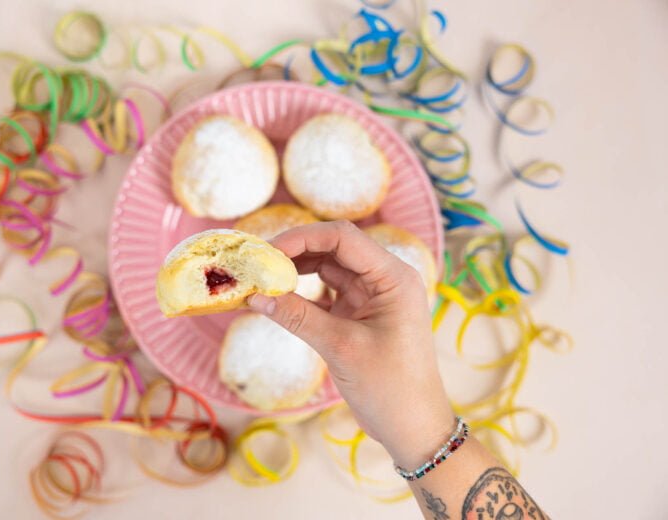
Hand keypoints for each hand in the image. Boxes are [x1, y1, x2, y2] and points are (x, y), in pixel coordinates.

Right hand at [248, 220, 454, 466]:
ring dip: (295, 271)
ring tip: (262, 279)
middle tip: (256, 264)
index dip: (302, 237)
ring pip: (328, 268)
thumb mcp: (341, 347)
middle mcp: (384, 279)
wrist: (413, 427)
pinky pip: (326, 293)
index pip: (343, 238)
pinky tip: (275, 300)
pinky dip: (301, 295)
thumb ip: (298, 317)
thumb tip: (254, 296)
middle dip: (294, 252)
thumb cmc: (390, 387)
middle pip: (334, 248)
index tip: (266, 251)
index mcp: (393, 277)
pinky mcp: (359, 315)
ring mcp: (371, 296)